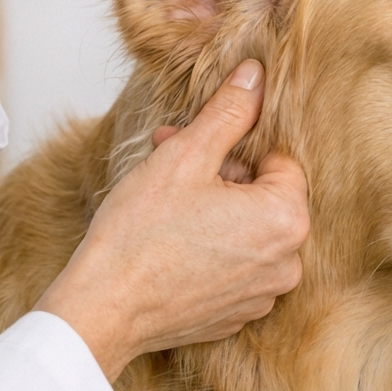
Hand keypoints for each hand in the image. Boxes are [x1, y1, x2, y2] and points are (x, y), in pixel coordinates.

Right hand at [34, 60, 308, 382]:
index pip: (278, 160)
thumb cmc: (141, 233)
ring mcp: (262, 294)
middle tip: (170, 164)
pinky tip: (169, 243)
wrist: (104, 308)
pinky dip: (209, 249)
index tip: (192, 149)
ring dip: (212, 209)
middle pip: (262, 196)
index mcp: (286, 219)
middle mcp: (287, 262)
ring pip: (247, 231)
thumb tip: (256, 75)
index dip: (232, 147)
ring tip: (164, 202)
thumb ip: (229, 112)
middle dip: (219, 174)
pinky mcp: (236, 314)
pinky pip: (233, 266)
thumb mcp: (185, 155)